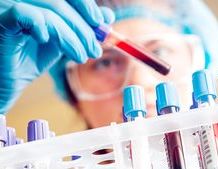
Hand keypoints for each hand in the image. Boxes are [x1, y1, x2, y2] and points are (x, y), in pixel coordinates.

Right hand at [0, 0, 114, 113]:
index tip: (101, 24)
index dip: (86, 6)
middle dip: (83, 28)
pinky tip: (47, 42)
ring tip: (80, 56)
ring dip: (71, 36)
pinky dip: (46, 28)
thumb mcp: (63, 40)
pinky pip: (27, 15)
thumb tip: (108, 17)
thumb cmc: (32, 58)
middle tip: (94, 49)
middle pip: (62, 2)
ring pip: (51, 11)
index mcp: (38, 1)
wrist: (9, 81)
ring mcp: (9, 5)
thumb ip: (82, 27)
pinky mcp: (1, 19)